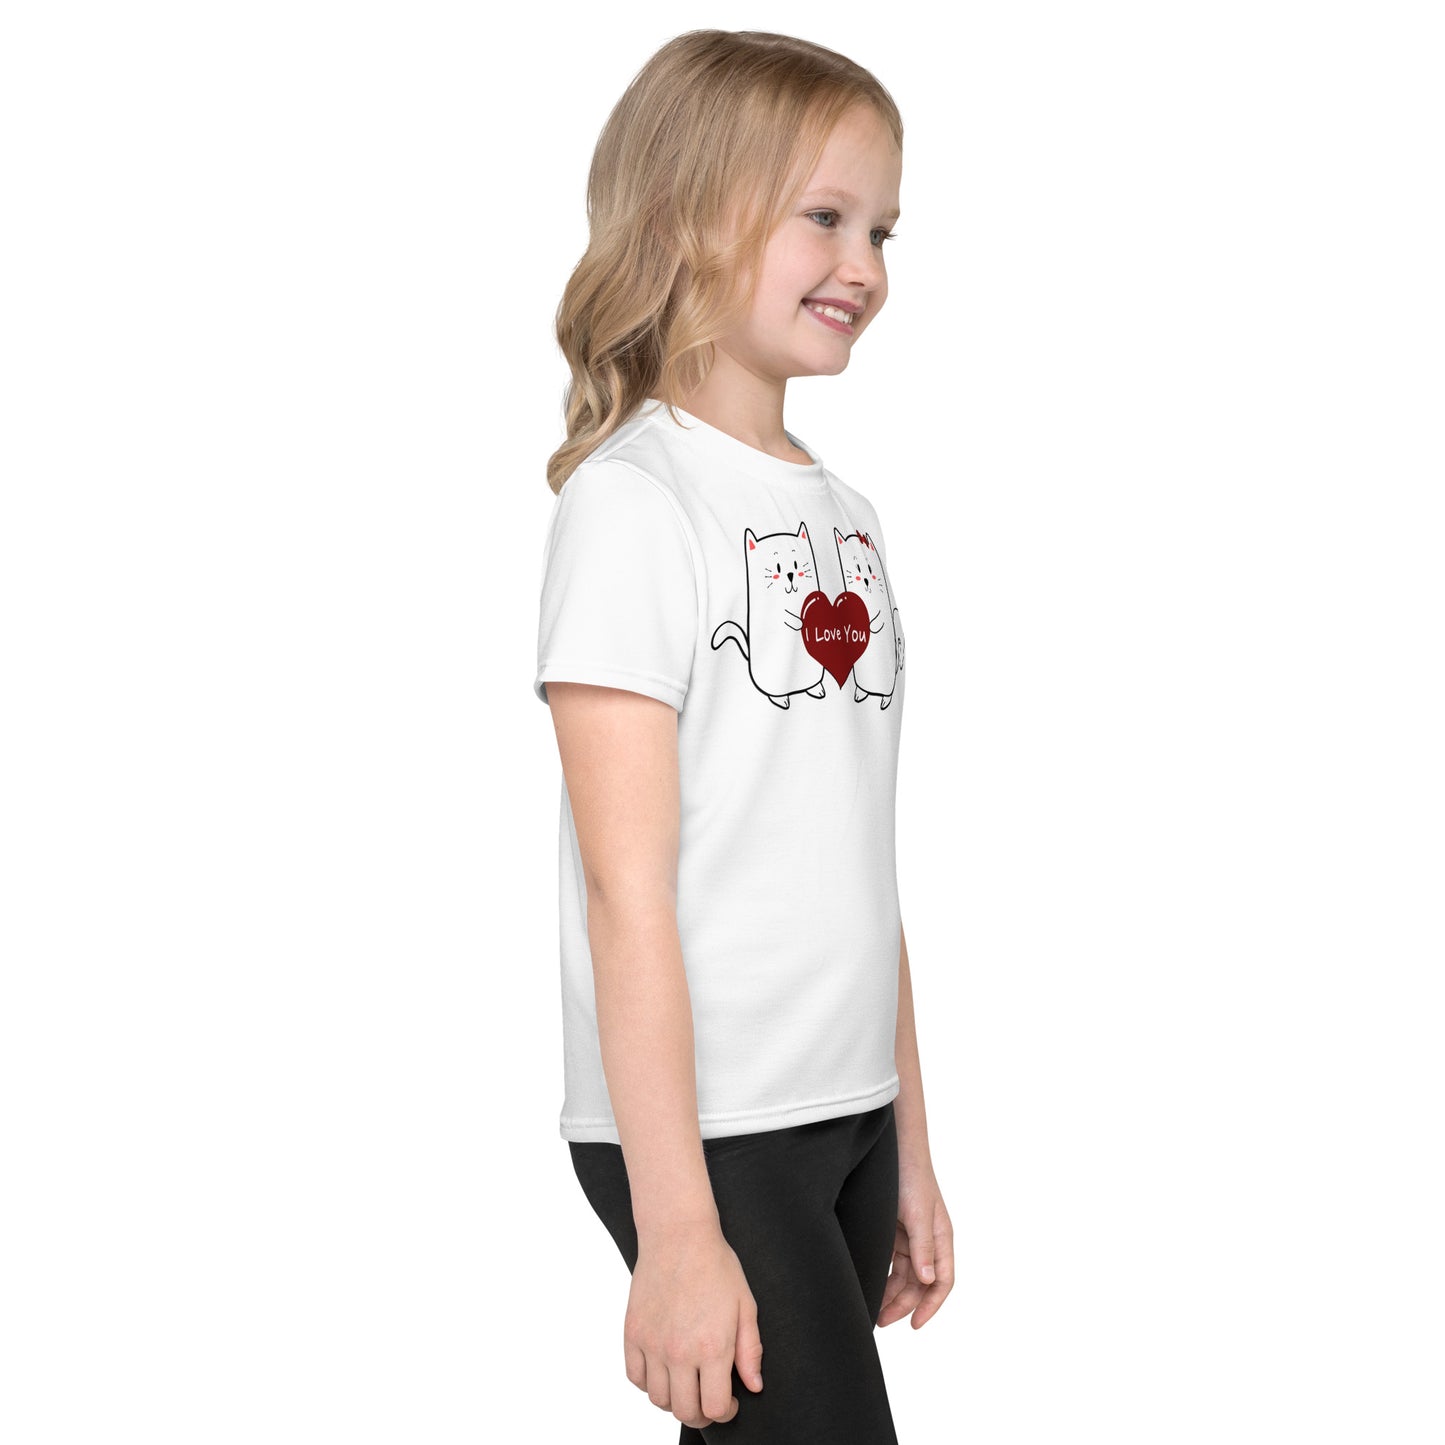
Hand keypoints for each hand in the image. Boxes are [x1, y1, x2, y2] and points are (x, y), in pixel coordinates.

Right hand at [624, 1220, 764, 1428]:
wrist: (678, 1235)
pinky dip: (648, 1383)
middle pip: (684, 1411)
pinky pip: (635, 1378)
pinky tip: (663, 1370)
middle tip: (708, 1400)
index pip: (714, 1408)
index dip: (726, 1413)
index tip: (730, 1402)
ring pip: (658, 1399)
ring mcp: (652, 1343)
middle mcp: (679, 1351)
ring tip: (686, 1383)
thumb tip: (753, 1386)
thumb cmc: (716, 1265)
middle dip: (700, 1414)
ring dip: (674, 1399)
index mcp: (712, 1347)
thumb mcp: (745, 1305)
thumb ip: (750, 1351)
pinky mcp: (632, 1333)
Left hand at [877, 1155, 953, 1327]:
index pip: (942, 1281)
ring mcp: (910, 1237)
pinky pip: (891, 1263)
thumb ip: (923, 1247)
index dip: (931, 1306)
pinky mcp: (893, 1231)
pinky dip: (883, 1276)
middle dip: (904, 1304)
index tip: (915, 1324)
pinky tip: (871, 1286)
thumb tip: (928, 1280)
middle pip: (920, 1284)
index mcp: (941, 1238)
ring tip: (873, 1311)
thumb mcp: (918, 1213)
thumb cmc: (911, 1177)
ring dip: (891, 1294)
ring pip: (904, 1277)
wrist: (895, 1149)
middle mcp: (928, 1241)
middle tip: (881, 1321)